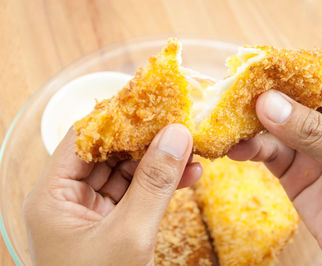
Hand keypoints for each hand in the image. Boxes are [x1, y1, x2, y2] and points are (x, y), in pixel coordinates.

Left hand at [23, 124, 200, 264]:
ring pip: (128, 173)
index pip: (83, 137)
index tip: (151, 102)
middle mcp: (69, 198)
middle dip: (146, 140)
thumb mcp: (129, 235)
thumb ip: (154, 184)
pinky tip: (189, 175)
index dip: (116, 116)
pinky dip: (162, 185)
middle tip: (179, 124)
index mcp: (53, 195)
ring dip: (160, 162)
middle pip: (108, 152)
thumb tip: (177, 134)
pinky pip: (138, 195)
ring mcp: (93, 212)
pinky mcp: (114, 224)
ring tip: (192, 149)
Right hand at [228, 81, 321, 264]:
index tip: (261, 67)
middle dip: (264, 97)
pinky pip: (268, 154)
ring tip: (229, 126)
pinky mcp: (294, 173)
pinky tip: (235, 149)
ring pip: (274, 127)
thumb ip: (318, 135)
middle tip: (233, 94)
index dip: (294, 71)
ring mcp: (311, 150)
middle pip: (293, 100)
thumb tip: (270, 104)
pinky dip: (249, 150)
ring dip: (250, 125)